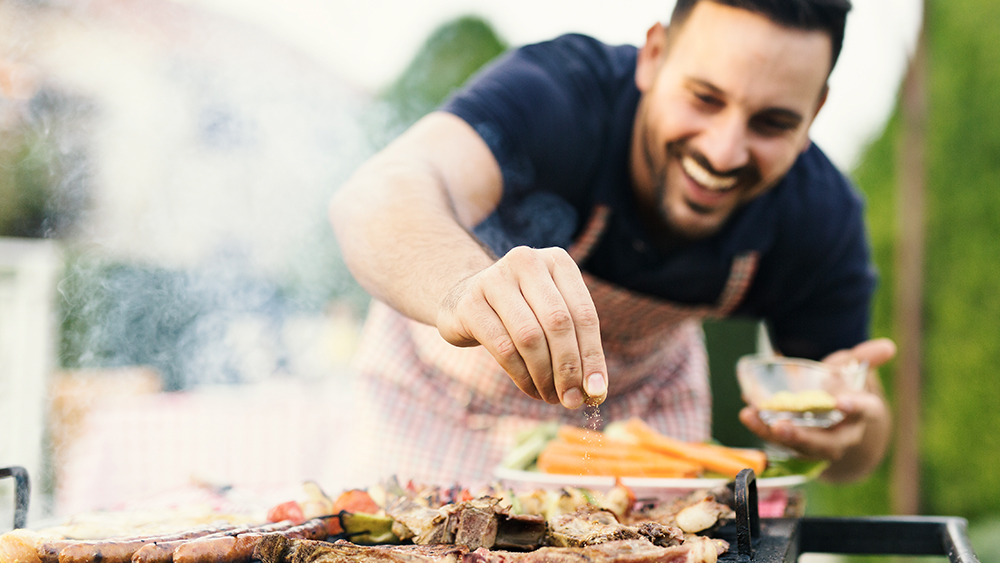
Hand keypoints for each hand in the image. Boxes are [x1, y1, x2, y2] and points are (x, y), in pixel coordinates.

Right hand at [436, 246, 608, 408]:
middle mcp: (527, 261)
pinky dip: (521, 375)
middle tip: (572, 400)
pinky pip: (503, 347)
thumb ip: (576, 346)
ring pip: (530, 337)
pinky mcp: (470, 303)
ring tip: (551, 397)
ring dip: (544, 376)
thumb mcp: (551, 317)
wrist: (463, 299)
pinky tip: (530, 389)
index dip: (593, 356)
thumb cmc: (520, 312)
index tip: (597, 391)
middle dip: (568, 368)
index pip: (584, 313)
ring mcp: (494, 279)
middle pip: (558, 323)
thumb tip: (595, 390)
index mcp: (557, 261)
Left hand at [739, 338, 895, 479]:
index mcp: (862, 413)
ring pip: (799, 446)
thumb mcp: (853, 370)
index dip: (855, 407)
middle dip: (804, 437)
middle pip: (827, 443)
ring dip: (773, 434)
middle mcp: (842, 434)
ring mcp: (818, 443)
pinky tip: (747, 413)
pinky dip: (762, 427)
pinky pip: (779, 440)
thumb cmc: (844, 388)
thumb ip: (864, 358)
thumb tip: (888, 346)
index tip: (842, 402)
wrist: (837, 417)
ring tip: (752, 417)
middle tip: (782, 427)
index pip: (865, 411)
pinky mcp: (796, 444)